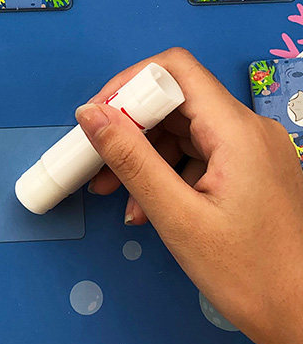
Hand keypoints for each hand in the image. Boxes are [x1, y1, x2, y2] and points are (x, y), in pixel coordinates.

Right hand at [75, 48, 302, 343]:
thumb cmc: (247, 273)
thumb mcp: (177, 217)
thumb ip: (131, 160)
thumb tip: (90, 115)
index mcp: (237, 131)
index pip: (175, 70)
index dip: (128, 85)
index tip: (96, 121)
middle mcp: (249, 130)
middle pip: (176, 102)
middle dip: (129, 129)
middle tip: (95, 166)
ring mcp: (254, 151)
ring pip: (184, 132)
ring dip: (144, 157)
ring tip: (117, 198)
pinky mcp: (252, 173)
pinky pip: (199, 156)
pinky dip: (167, 174)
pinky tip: (148, 210)